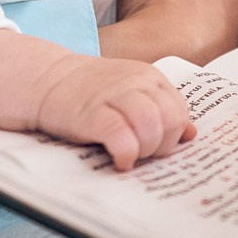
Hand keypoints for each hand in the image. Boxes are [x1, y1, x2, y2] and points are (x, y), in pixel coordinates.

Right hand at [30, 55, 194, 169]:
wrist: (47, 79)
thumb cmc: (91, 91)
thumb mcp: (131, 92)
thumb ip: (160, 109)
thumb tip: (190, 134)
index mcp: (151, 77)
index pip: (180, 111)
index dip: (173, 135)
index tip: (156, 146)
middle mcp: (137, 83)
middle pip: (170, 119)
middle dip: (163, 145)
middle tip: (143, 154)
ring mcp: (115, 96)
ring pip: (152, 125)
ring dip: (147, 150)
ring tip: (132, 157)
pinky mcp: (92, 114)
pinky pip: (122, 136)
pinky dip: (127, 153)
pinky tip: (121, 160)